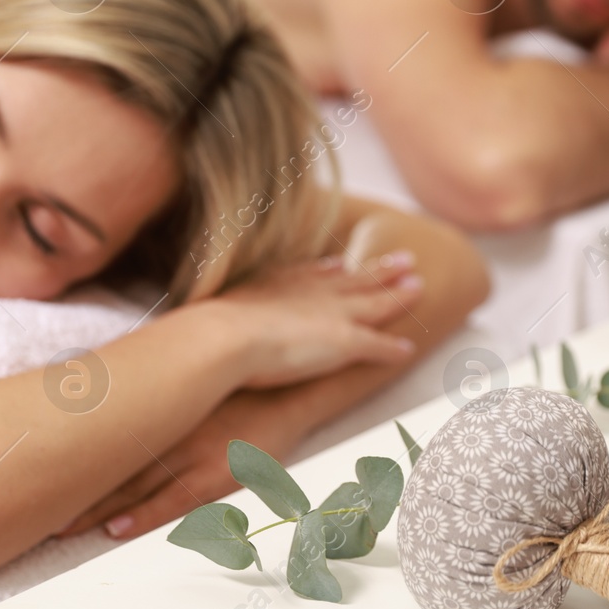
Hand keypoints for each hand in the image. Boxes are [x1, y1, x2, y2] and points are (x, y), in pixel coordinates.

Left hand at [53, 386, 310, 540]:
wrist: (288, 393)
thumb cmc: (236, 393)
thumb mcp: (189, 393)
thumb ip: (153, 405)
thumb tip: (107, 411)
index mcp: (160, 411)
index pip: (105, 435)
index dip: (71, 456)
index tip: (38, 470)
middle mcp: (169, 432)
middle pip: (111, 465)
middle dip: (74, 489)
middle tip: (36, 509)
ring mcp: (191, 455)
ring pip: (134, 487)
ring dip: (97, 508)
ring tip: (61, 527)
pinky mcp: (217, 476)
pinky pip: (173, 502)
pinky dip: (143, 516)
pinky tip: (117, 529)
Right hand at [213, 250, 423, 389]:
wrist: (225, 336)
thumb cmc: (210, 328)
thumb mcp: (211, 313)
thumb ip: (212, 319)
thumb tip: (189, 330)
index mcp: (283, 282)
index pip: (314, 272)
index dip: (332, 269)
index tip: (344, 262)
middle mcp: (312, 293)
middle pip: (355, 278)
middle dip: (380, 269)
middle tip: (404, 258)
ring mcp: (332, 316)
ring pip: (376, 303)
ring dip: (399, 296)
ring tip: (419, 288)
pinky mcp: (345, 342)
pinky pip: (377, 346)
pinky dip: (392, 348)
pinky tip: (408, 349)